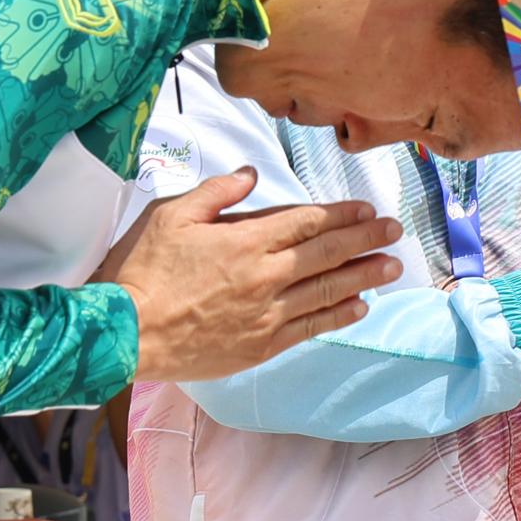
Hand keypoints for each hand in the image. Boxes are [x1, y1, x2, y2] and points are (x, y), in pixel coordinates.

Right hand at [94, 170, 404, 380]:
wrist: (125, 333)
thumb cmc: (141, 270)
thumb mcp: (171, 214)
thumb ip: (217, 193)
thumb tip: (251, 174)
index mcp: (245, 241)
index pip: (307, 222)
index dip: (342, 215)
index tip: (368, 209)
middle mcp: (265, 276)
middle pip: (326, 254)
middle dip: (365, 240)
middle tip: (395, 231)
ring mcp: (266, 314)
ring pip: (327, 292)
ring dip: (363, 277)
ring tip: (392, 267)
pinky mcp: (261, 345)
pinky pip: (310, 328)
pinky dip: (338, 316)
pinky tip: (359, 307)